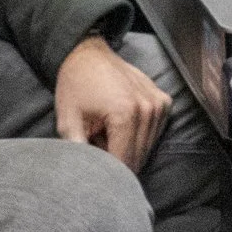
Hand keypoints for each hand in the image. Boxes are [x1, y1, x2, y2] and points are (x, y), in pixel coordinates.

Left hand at [53, 35, 170, 171]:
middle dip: (119, 159)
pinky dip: (139, 134)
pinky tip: (123, 123)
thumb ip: (78, 152)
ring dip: (129, 147)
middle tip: (98, 144)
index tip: (96, 169)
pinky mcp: (163, 101)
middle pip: (139, 157)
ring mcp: (158, 104)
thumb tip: (84, 175)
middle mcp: (148, 109)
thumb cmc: (76, 85)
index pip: (124, 162)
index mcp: (125, 114)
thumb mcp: (68, 120)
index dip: (109, 171)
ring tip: (108, 131)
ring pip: (147, 147)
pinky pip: (154, 132)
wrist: (87, 55)